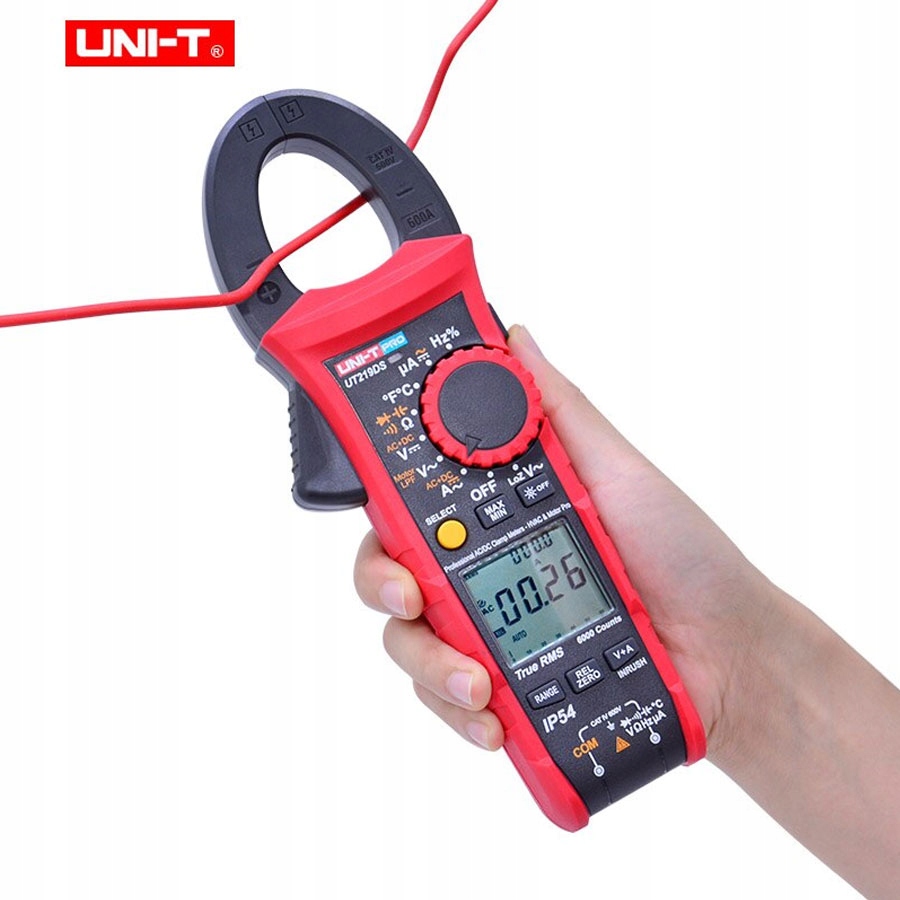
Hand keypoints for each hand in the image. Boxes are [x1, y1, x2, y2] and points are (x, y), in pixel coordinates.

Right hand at [354, 324, 773, 756]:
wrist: (731, 657)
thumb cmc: (685, 555)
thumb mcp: (618, 470)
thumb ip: (559, 410)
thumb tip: (515, 338)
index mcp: (500, 513)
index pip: (414, 501)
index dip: (386, 504)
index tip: (386, 511)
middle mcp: (482, 570)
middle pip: (390, 572)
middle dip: (383, 586)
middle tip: (410, 598)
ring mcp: (490, 632)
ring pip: (409, 644)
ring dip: (426, 661)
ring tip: (477, 680)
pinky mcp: (504, 692)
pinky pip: (448, 702)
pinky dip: (457, 712)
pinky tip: (490, 718)